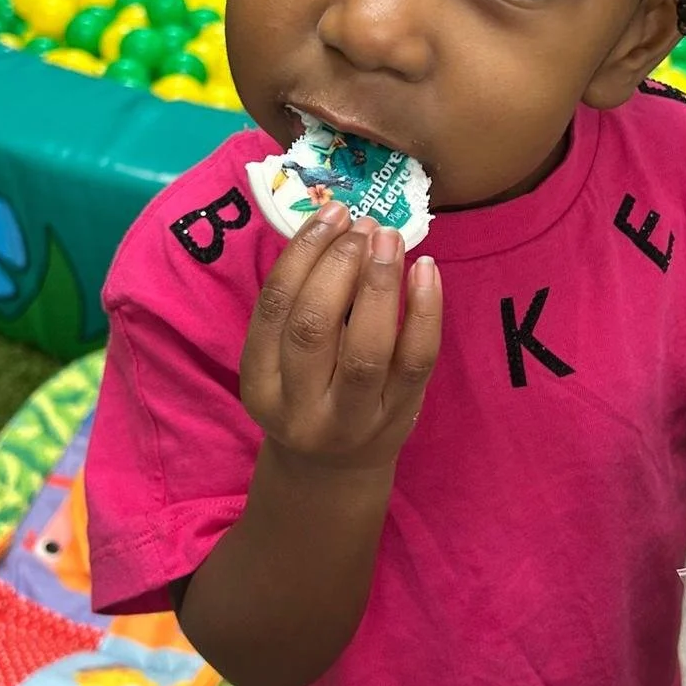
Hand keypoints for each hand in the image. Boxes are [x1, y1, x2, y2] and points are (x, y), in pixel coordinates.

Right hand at [241, 201, 442, 471]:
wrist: (333, 470)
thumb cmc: (308, 391)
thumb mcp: (283, 359)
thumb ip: (302, 302)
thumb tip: (340, 226)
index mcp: (259, 383)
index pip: (274, 308)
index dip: (302, 254)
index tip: (330, 215)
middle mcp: (300, 407)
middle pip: (314, 327)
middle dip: (339, 264)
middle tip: (362, 225)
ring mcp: (352, 419)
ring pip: (367, 349)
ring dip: (380, 283)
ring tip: (390, 238)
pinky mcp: (398, 418)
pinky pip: (416, 361)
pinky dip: (425, 311)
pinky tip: (426, 270)